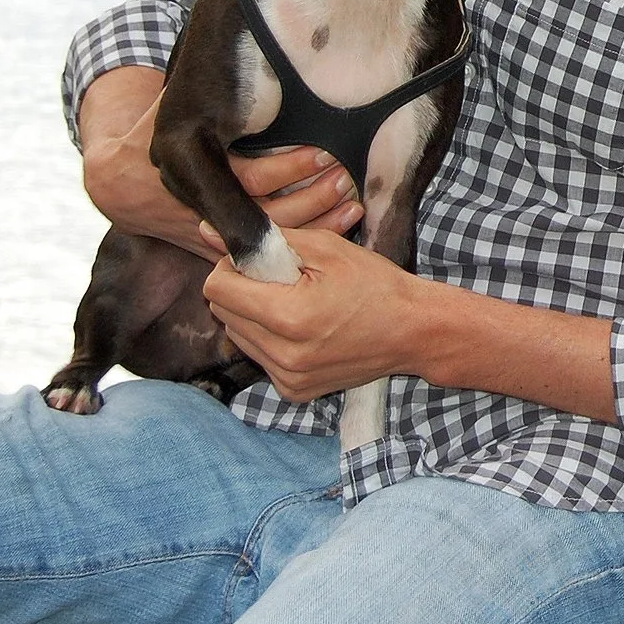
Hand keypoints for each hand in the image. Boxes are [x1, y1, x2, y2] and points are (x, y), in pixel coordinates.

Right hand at [79, 76, 363, 261]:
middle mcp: (199, 205)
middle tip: (344, 176)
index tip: (323, 152)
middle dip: (310, 198)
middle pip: (265, 213)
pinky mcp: (219, 249)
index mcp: (187, 165)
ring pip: (269, 239)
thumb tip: (237, 22)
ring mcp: (208, 232)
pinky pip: (266, 255)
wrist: (118, 181)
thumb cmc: (153, 129)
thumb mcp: (171, 101)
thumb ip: (198, 76)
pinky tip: (336, 227)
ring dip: (315, 222)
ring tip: (349, 199)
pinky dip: (302, 243)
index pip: (246, 177)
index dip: (288, 167)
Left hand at [200, 224, 427, 400]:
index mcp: (289, 316)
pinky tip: (304, 328)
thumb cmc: (375, 283)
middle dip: (242, 289)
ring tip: (295, 303)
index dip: (231, 267)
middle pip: (223, 313)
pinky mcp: (294, 391)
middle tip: (281, 278)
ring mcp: (288, 377)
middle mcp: (283, 354)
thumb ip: (268, 240)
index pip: (217, 289)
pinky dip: (271, 339)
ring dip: (254, 315)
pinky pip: (260, 357)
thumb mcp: (326, 248)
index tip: (257, 260)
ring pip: (238, 336)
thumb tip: (210, 232)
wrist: (413, 331)